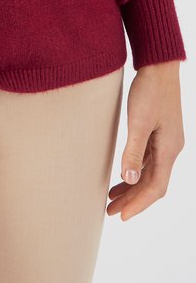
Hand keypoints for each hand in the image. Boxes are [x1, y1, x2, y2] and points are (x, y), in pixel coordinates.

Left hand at [106, 60, 184, 220]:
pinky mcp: (158, 132)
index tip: (122, 216)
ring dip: (132, 187)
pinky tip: (123, 174)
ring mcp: (165, 141)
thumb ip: (134, 150)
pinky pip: (148, 161)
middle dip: (133, 199)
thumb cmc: (150, 90)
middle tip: (111, 212)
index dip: (139, 204)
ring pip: (150, 173)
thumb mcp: (139, 121)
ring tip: (113, 198)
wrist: (159, 66)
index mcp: (169, 149)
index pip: (155, 188)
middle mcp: (170, 149)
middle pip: (152, 184)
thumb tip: (130, 179)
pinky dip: (135, 171)